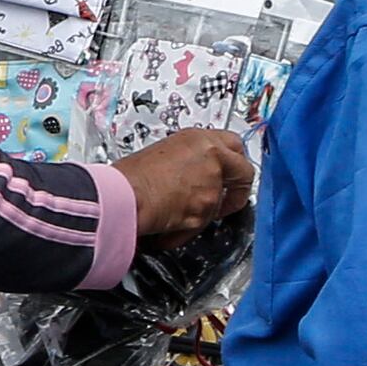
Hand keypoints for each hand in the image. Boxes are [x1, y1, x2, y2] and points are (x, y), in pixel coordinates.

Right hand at [122, 126, 254, 238]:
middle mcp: (212, 158)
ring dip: (205, 210)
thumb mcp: (163, 153)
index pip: (235, 144)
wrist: (122, 196)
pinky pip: (203, 222)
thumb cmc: (130, 176)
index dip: (235, 161)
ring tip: (177, 210)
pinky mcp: (206, 210)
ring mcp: (212, 185)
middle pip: (244, 172)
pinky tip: (169, 221)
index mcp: (199, 139)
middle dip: (239, 188)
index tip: (232, 172)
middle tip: (229, 197)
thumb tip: (196, 173)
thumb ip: (190, 160)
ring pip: (221, 202)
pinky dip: (188, 227)